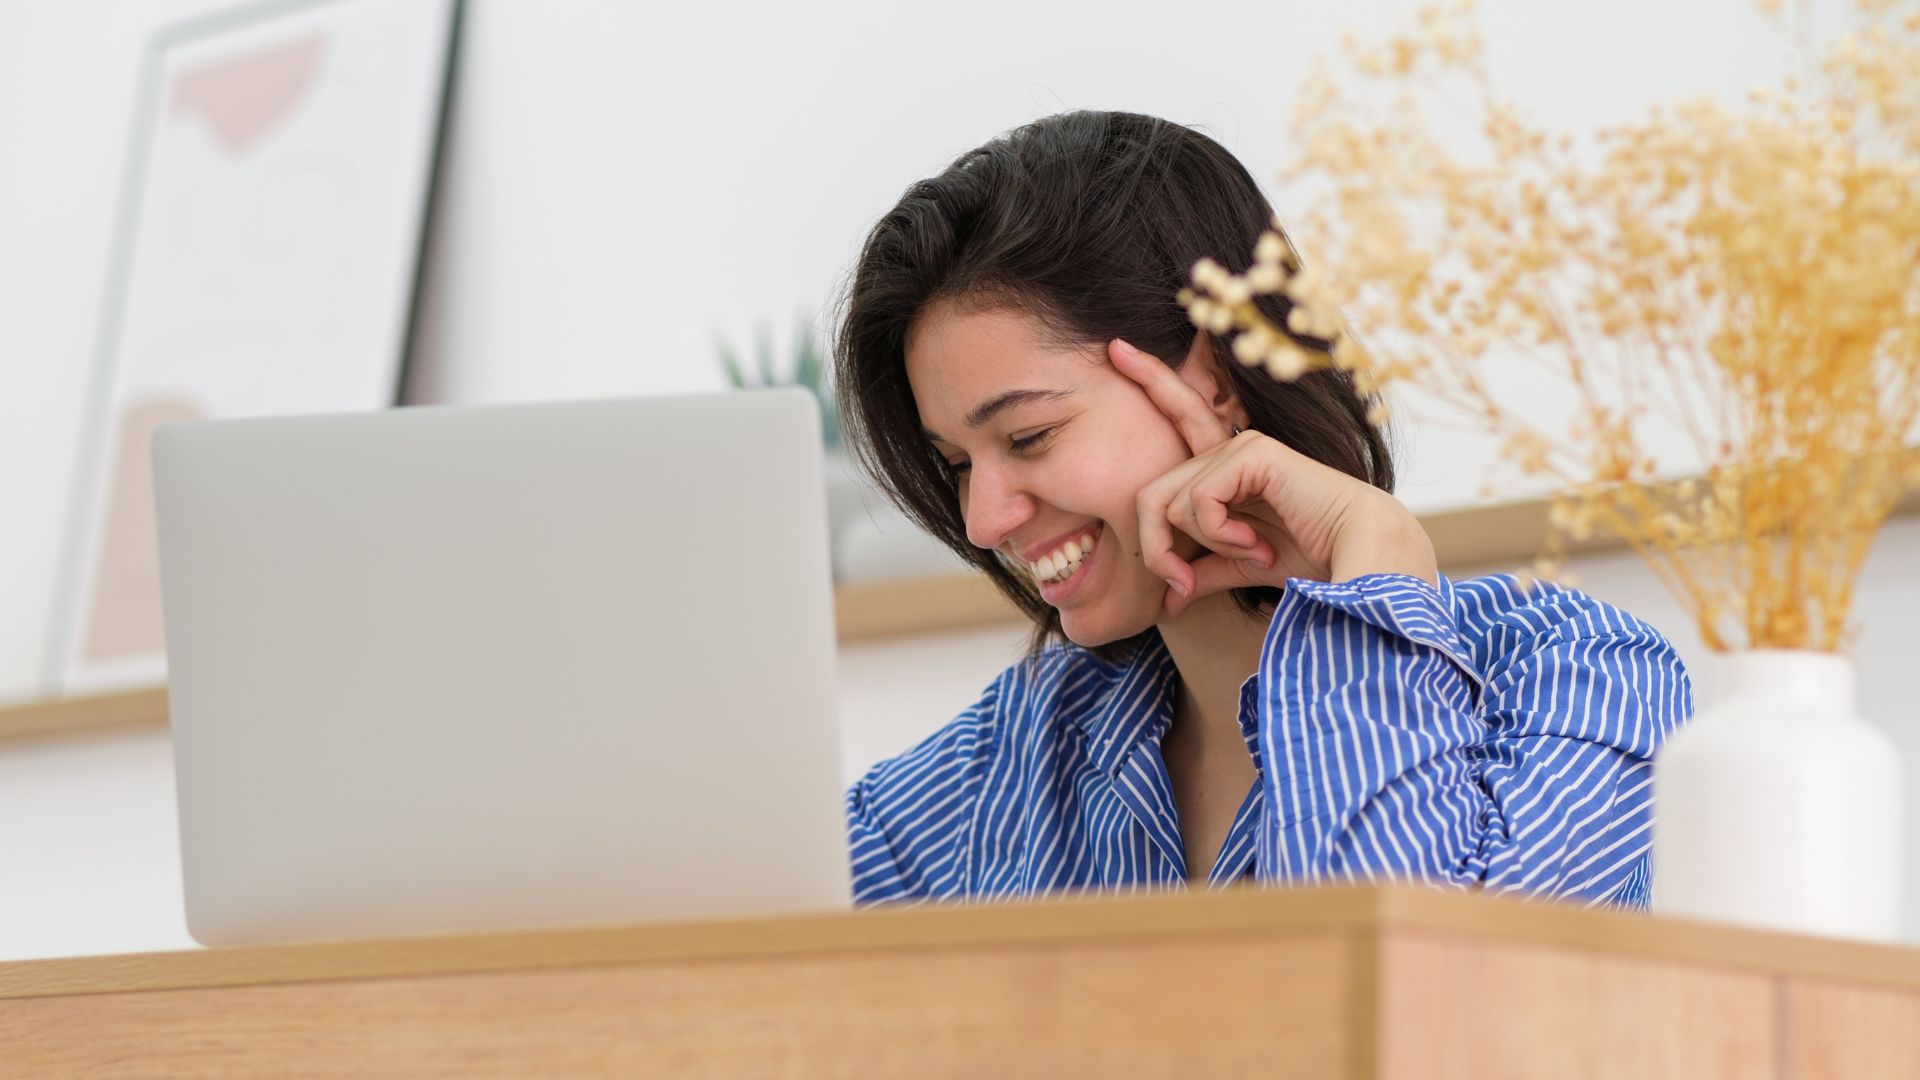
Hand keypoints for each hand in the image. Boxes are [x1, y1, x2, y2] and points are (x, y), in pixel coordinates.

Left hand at [1107, 338, 1437, 618]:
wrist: (1358, 556)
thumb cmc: (1311, 558)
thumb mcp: (1240, 564)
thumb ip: (1202, 572)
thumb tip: (1168, 603)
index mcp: (1225, 468)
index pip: (1177, 422)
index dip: (1151, 380)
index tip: (1116, 346)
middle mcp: (1227, 450)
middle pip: (1150, 494)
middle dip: (1155, 549)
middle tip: (1181, 585)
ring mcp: (1239, 447)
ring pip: (1169, 503)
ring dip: (1204, 546)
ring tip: (1249, 555)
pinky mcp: (1252, 453)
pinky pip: (1198, 501)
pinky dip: (1218, 535)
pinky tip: (1254, 544)